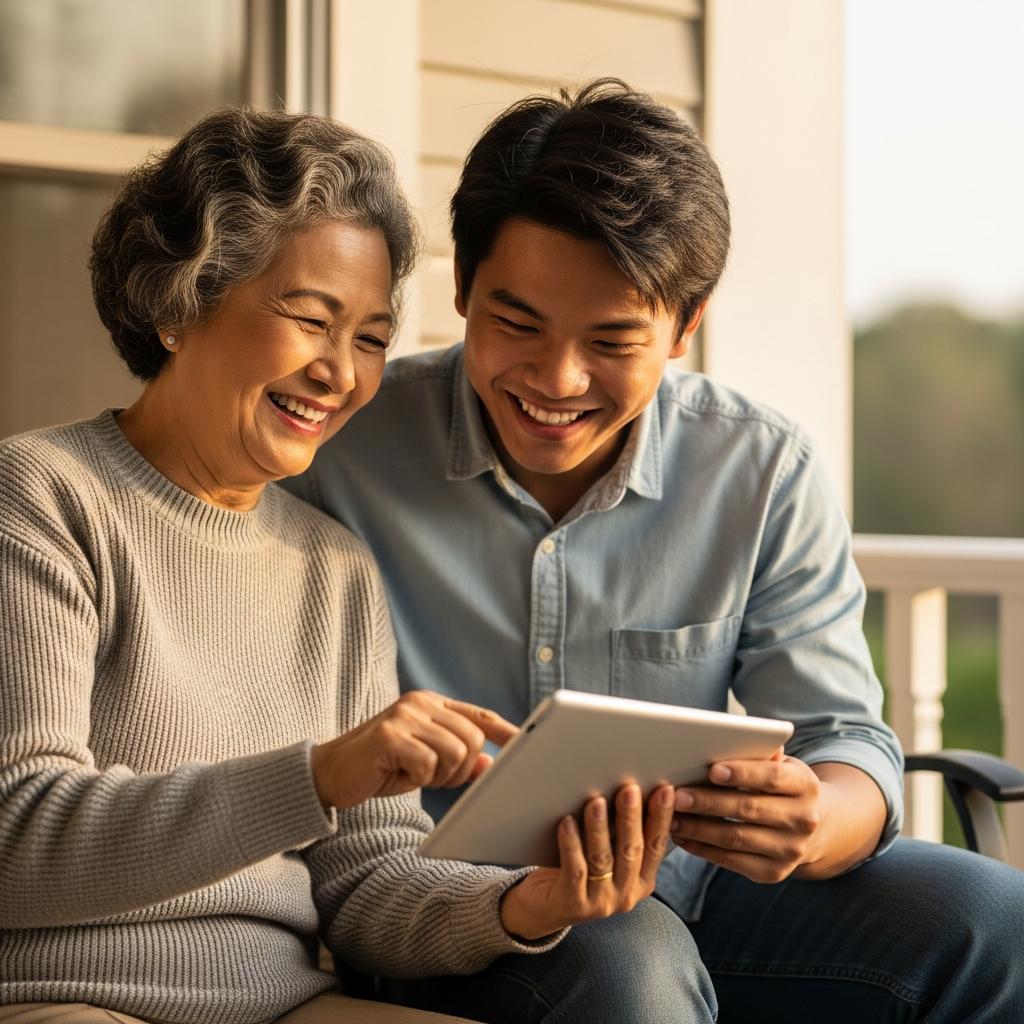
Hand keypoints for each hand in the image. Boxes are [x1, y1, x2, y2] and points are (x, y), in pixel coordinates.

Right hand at [310, 690, 518, 808]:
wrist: (330, 773)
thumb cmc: (381, 768)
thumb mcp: (423, 763)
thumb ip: (456, 759)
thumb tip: (491, 765)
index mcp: (432, 705)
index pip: (479, 715)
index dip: (505, 732)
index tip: (527, 746)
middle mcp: (421, 703)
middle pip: (473, 738)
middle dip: (461, 768)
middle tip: (432, 777)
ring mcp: (405, 716)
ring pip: (455, 752)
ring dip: (439, 775)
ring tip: (414, 774)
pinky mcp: (390, 735)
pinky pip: (428, 763)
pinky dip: (418, 778)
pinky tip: (397, 773)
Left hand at [499, 783, 674, 940]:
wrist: (547, 908)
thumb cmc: (582, 871)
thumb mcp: (610, 855)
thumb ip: (622, 834)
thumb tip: (632, 790)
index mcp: (642, 881)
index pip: (656, 845)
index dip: (662, 817)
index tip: (665, 790)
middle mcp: (626, 894)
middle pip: (631, 850)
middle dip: (631, 818)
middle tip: (629, 789)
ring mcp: (601, 902)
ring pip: (602, 859)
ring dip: (600, 828)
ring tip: (596, 802)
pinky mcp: (573, 904)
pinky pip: (575, 869)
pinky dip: (571, 844)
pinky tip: (567, 822)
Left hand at [670, 749, 824, 882]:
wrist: (813, 829)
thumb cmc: (782, 787)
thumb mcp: (781, 766)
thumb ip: (760, 754)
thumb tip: (730, 737)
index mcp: (805, 785)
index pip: (772, 778)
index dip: (742, 773)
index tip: (712, 770)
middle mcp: (804, 820)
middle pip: (749, 809)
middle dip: (708, 802)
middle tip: (677, 796)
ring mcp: (790, 850)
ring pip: (736, 838)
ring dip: (699, 828)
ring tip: (671, 818)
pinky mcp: (773, 872)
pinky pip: (732, 861)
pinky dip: (703, 849)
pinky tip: (682, 837)